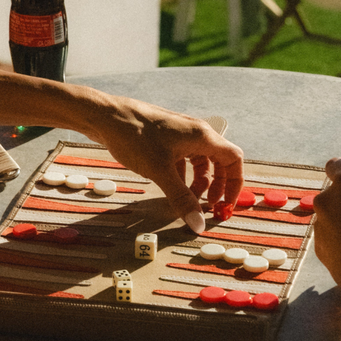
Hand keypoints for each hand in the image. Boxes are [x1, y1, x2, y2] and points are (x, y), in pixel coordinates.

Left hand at [89, 96, 243, 232]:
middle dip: (217, 186)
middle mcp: (196, 133)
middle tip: (208, 206)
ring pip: (201, 161)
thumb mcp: (160, 172)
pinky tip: (171, 186)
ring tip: (188, 200)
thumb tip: (198, 223)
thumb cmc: (134, 136)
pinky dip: (184, 174)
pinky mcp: (167, 138)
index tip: (226, 203)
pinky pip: (185, 158)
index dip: (235, 183)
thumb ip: (181, 199)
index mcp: (202, 136)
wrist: (105, 116)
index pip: (234, 159)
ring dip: (199, 182)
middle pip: (219, 161)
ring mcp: (181, 134)